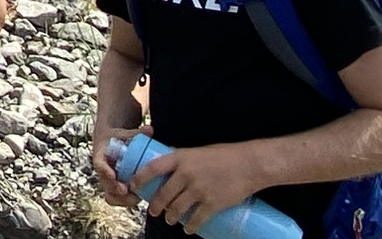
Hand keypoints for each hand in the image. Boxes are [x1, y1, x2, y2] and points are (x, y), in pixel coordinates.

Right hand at [92, 127, 142, 207]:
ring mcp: (107, 181)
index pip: (100, 166)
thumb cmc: (114, 138)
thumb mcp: (122, 133)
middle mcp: (102, 171)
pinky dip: (126, 201)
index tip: (113, 175)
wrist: (107, 142)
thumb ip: (135, 133)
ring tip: (137, 197)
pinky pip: (117, 199)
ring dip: (123, 200)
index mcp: (100, 157)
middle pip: (106, 185)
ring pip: (111, 196)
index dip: (106, 172)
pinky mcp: (113, 188)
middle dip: (117, 191)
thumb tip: (150, 129)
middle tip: (130, 191)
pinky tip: (138, 198)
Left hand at [132, 140, 264, 232]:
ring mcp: (199, 190)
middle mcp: (186, 174)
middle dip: (155, 206)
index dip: (139, 178)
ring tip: (170, 220)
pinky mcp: (212, 203)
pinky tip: (188, 229)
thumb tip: (171, 170)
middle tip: (153, 211)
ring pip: (176, 209)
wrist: (249, 164)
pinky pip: (196, 219)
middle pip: (163, 194)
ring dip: (171, 217)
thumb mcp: (198, 152)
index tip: (133, 186)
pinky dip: (190, 226)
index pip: (152, 168)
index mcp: (180, 158)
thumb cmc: (225, 155)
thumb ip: (184, 161)